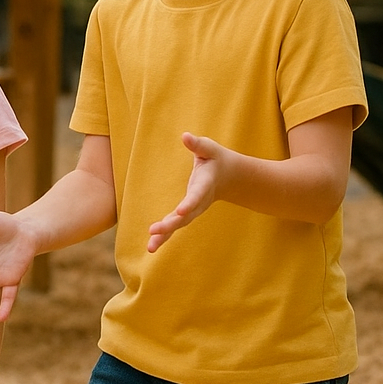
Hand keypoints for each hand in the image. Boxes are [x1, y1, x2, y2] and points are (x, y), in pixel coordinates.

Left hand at [148, 132, 229, 251]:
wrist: (232, 178)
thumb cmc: (218, 159)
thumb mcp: (210, 149)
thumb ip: (198, 145)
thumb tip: (185, 136)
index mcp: (205, 184)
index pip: (197, 195)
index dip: (190, 203)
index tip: (181, 212)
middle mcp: (199, 201)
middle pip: (185, 216)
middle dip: (170, 224)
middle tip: (154, 231)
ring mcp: (195, 209)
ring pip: (179, 225)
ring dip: (165, 235)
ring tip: (150, 247)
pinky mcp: (188, 213)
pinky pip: (175, 225)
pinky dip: (164, 235)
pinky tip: (151, 245)